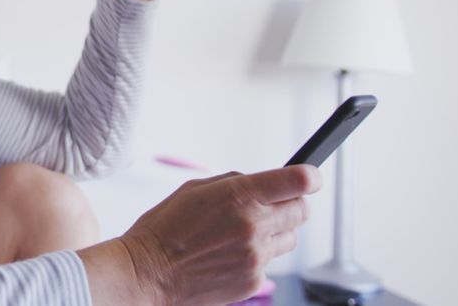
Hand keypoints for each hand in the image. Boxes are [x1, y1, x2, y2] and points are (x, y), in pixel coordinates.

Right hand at [117, 165, 321, 304]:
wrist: (147, 272)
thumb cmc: (164, 228)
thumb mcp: (194, 189)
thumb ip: (234, 183)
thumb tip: (261, 183)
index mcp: (239, 196)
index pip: (298, 181)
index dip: (309, 176)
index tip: (309, 177)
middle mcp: (254, 226)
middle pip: (301, 211)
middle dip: (290, 205)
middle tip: (271, 206)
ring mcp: (256, 257)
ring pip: (289, 238)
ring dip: (275, 232)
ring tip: (241, 234)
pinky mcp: (254, 281)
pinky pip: (269, 264)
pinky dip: (255, 257)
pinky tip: (227, 255)